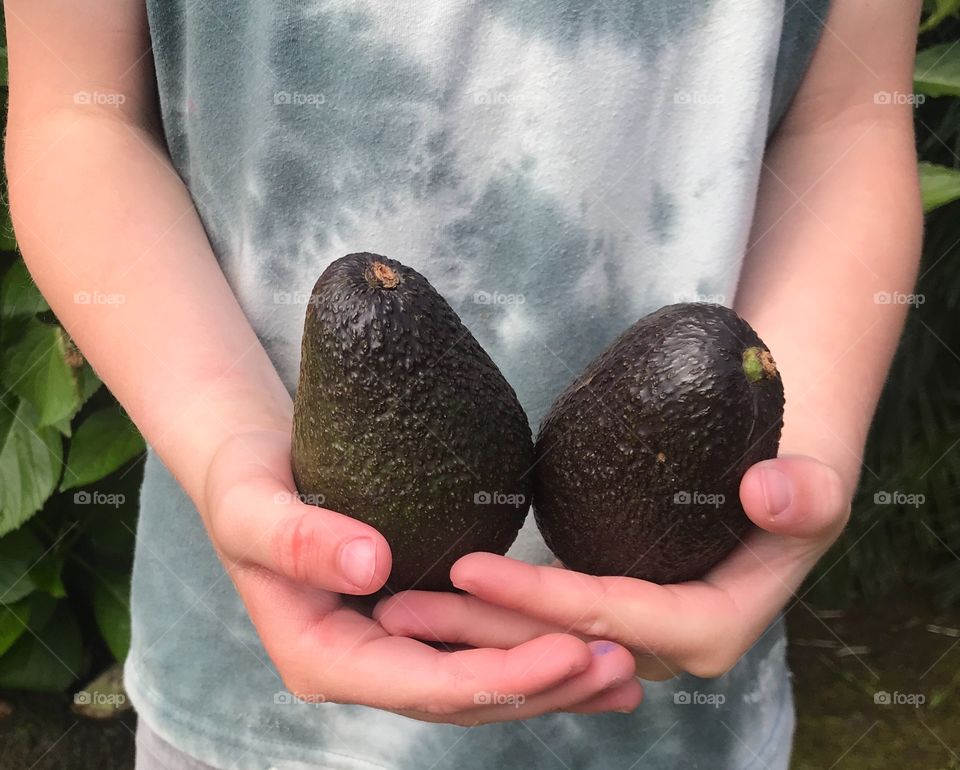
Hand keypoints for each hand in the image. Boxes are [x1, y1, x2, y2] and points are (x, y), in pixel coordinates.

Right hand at [200, 428, 642, 723]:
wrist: (250, 470)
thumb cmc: (244, 483)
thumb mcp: (253, 505)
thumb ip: (299, 539)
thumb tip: (369, 568)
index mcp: (322, 657)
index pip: (423, 685)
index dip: (499, 676)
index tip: (569, 650)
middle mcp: (360, 666)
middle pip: (462, 697)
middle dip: (542, 687)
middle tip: (621, 665)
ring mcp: (387, 650)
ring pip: (477, 684)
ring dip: (549, 682)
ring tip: (626, 671)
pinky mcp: (410, 624)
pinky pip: (475, 649)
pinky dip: (530, 654)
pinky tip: (584, 649)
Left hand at [375, 455, 849, 680]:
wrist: (784, 485)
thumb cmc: (799, 484)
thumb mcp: (818, 487)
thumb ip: (805, 494)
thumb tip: (767, 496)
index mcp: (710, 628)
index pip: (610, 620)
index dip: (540, 601)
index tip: (468, 569)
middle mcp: (666, 647)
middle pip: (558, 641)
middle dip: (476, 630)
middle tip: (394, 606)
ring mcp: (635, 635)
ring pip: (542, 638)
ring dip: (468, 628)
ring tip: (394, 603)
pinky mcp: (616, 611)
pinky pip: (545, 621)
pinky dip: (492, 613)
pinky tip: (439, 595)